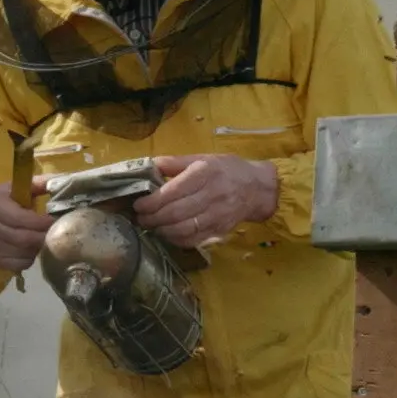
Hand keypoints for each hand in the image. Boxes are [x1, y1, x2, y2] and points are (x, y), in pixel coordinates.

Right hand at [0, 182, 51, 270]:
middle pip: (20, 238)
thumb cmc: (1, 199)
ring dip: (36, 249)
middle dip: (41, 237)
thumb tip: (59, 183)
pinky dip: (28, 259)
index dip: (40, 222)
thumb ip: (37, 184)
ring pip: (19, 252)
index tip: (54, 221)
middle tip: (56, 235)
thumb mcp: (15, 187)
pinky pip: (14, 264)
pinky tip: (31, 250)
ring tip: (44, 241)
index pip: (19, 218)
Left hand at [130, 155, 277, 249]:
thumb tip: (147, 166)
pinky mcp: (219, 230)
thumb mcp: (202, 158)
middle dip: (152, 218)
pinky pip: (193, 239)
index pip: (172, 192)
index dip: (151, 202)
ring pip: (182, 229)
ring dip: (161, 230)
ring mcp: (217, 215)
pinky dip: (176, 239)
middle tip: (140, 218)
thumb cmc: (227, 170)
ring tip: (151, 226)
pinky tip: (167, 234)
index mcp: (204, 173)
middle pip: (175, 212)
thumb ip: (173, 163)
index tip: (138, 204)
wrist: (258, 188)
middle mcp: (211, 195)